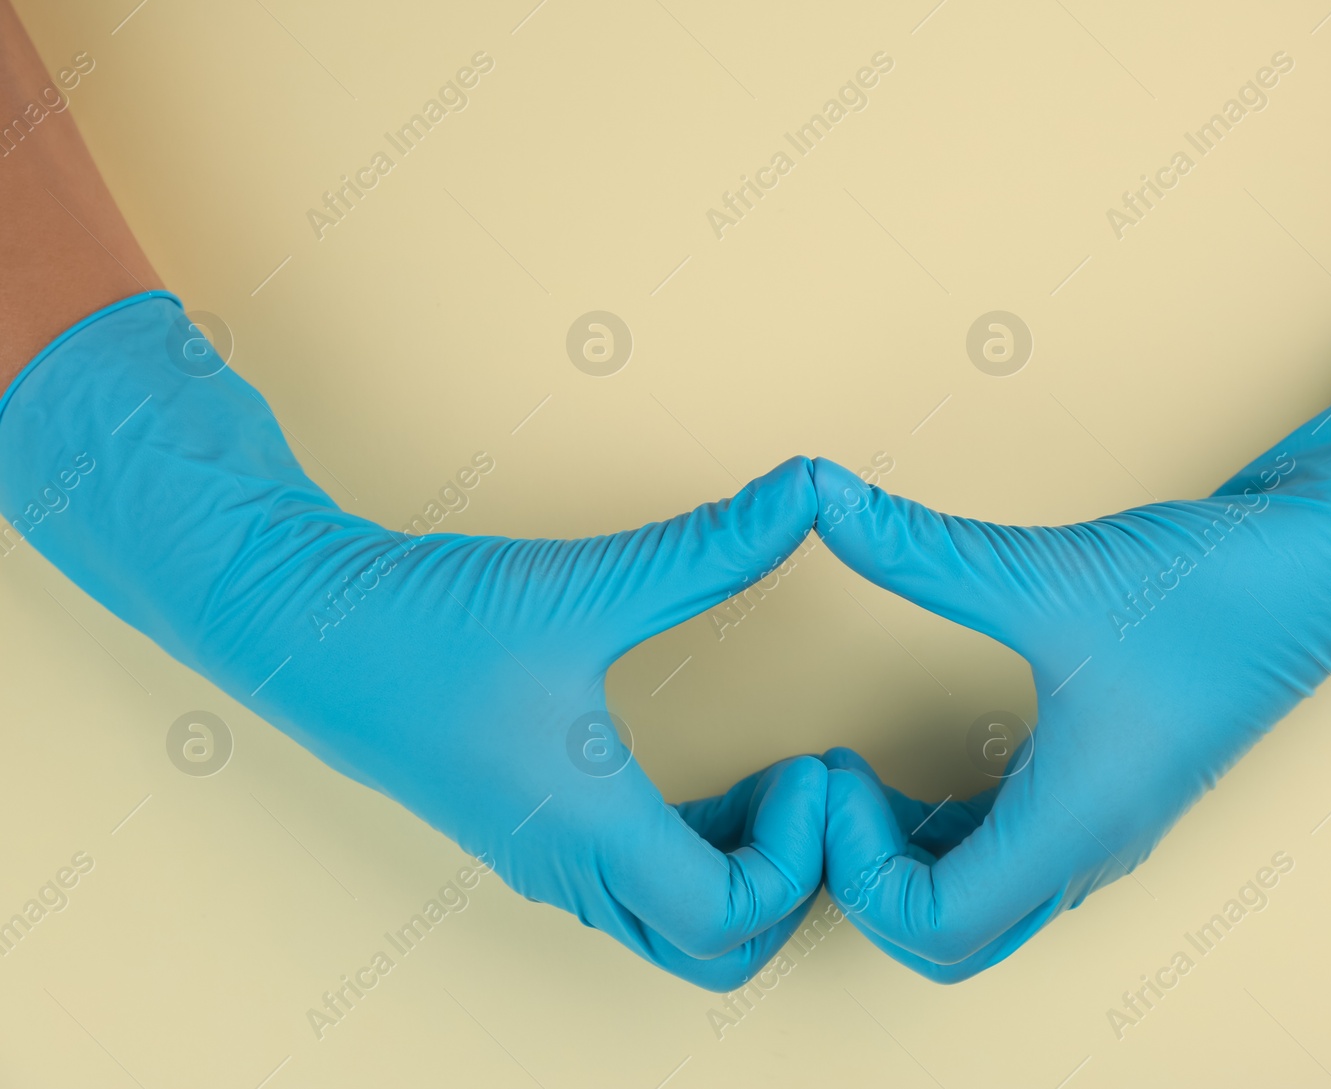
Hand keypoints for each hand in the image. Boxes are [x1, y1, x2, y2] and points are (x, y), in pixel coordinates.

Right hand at [0, 292, 825, 988]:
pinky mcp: (538, 836)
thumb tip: (803, 493)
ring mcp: (551, 861)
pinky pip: (641, 890)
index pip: (730, 919)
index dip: (795, 858)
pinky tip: (714, 779)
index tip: (805, 765)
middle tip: (803, 790)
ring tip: (769, 779)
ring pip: (677, 927)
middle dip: (784, 887)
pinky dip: (699, 856)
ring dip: (742, 872)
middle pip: (715, 953)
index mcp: (586, 827)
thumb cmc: (420, 623)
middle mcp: (571, 868)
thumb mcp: (579, 584)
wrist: (300, 626)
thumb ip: (705, 546)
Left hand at [810, 278, 1330, 980]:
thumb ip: (924, 548)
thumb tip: (820, 500)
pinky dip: (938, 835)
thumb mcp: (1051, 570)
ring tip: (851, 780)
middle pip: (951, 938)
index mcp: (1078, 822)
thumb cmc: (1220, 583)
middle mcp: (1089, 843)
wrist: (1329, 559)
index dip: (858, 871)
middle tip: (829, 790)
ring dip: (901, 862)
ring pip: (979, 902)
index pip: (936, 927)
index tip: (833, 775)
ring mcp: (1102, 823)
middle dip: (868, 882)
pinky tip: (906, 769)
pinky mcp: (1104, 788)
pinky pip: (1005, 854)